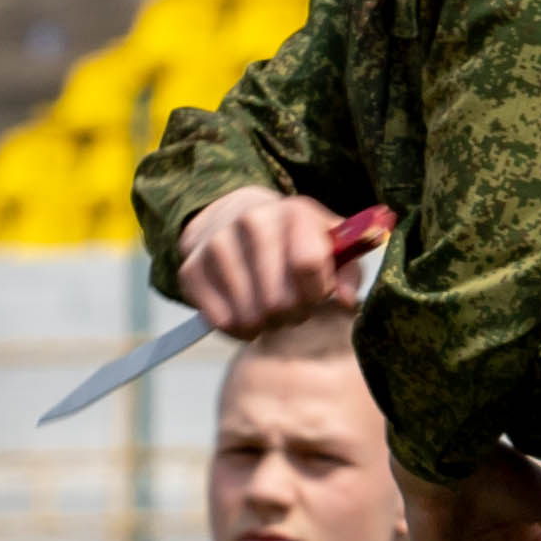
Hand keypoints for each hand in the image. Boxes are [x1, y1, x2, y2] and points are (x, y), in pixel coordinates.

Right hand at [175, 188, 361, 335]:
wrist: (234, 216)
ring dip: (265, 323)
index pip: (308, 265)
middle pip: (278, 300)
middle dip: (292, 314)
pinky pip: (221, 321)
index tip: (315, 292)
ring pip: (250, 316)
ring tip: (269, 308)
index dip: (316, 291)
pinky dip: (237, 328)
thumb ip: (349, 272)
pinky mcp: (191, 268)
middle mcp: (252, 220)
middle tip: (292, 306)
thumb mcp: (330, 245)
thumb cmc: (293, 239)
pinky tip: (244, 311)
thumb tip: (346, 300)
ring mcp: (217, 243)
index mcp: (294, 211)